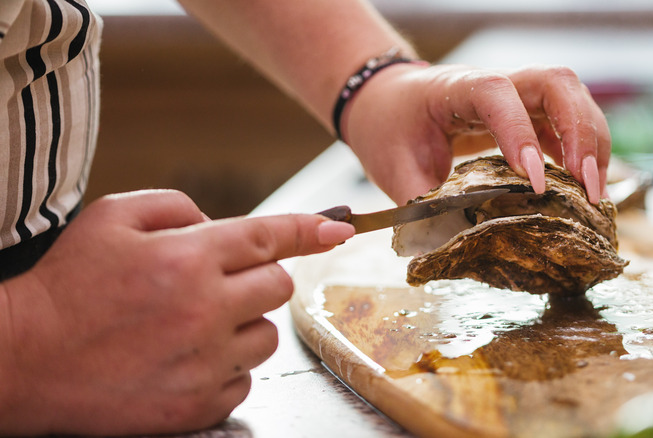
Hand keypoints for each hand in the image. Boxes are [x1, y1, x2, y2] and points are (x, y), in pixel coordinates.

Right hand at [0, 190, 353, 434]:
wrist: (26, 359)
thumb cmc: (67, 286)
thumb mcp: (112, 218)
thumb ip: (176, 205)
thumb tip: (222, 223)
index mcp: (187, 258)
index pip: (269, 236)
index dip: (310, 229)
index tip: (339, 228)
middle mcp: (204, 308)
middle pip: (278, 287)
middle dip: (256, 278)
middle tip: (215, 284)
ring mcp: (203, 361)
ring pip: (267, 334)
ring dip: (243, 324)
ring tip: (193, 324)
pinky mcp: (197, 403)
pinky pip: (244, 380)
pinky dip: (225, 366)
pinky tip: (186, 358)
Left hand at [343, 63, 610, 204]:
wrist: (382, 102)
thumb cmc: (387, 128)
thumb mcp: (394, 170)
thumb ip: (422, 207)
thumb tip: (445, 253)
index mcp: (455, 88)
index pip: (497, 95)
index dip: (520, 134)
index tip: (534, 184)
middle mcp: (493, 84)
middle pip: (555, 83)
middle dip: (580, 132)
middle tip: (588, 186)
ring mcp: (513, 94)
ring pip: (570, 98)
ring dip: (591, 142)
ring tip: (595, 193)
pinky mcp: (523, 112)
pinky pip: (563, 122)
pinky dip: (580, 150)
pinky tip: (583, 185)